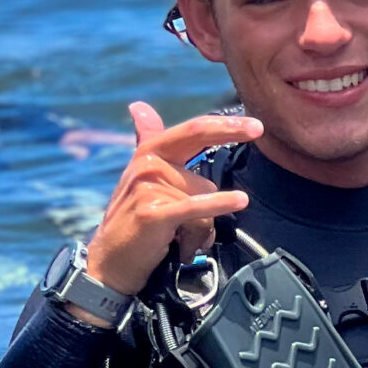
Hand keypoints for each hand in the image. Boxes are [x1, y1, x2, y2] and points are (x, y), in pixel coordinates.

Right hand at [82, 101, 260, 297]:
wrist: (110, 261)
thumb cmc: (133, 219)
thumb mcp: (141, 175)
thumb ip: (146, 139)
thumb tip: (138, 106)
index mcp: (149, 152)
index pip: (192, 131)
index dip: (223, 125)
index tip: (254, 125)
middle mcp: (148, 164)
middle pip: (201, 157)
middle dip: (229, 141)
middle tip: (257, 130)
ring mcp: (149, 186)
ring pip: (203, 196)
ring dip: (203, 225)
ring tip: (185, 239)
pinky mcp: (154, 212)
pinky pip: (197, 208)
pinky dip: (219, 207)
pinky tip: (239, 201)